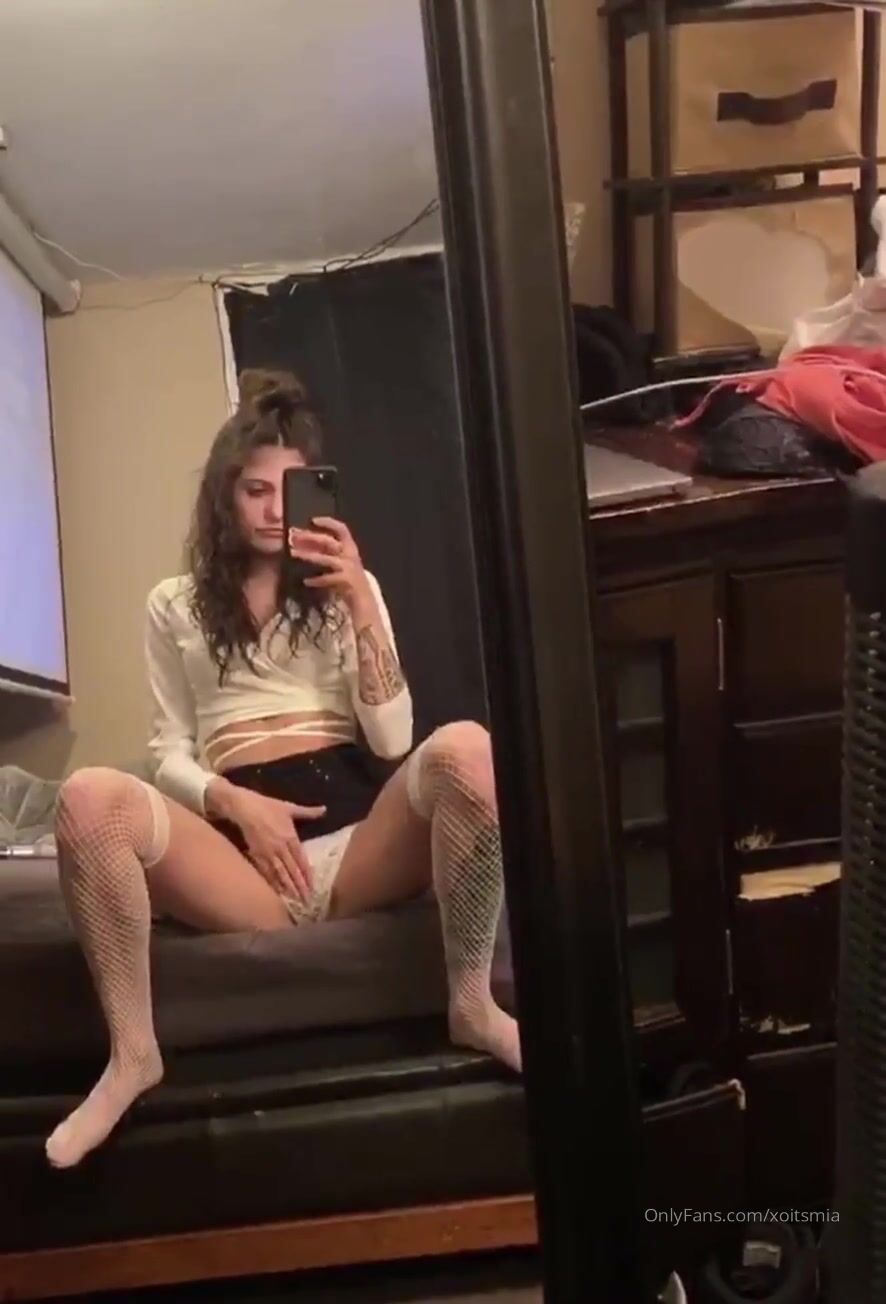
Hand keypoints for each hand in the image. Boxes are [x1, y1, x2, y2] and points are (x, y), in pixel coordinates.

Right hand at [215, 785, 325, 902]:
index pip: (302, 861)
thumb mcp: (289, 807)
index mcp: (291, 837)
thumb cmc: (267, 806)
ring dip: (288, 888)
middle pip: (292, 871)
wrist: (244, 807)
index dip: (307, 875)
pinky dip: (272, 882)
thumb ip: (308, 812)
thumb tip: (324, 809)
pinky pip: (266, 872)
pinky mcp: (256, 855)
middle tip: (307, 900)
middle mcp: (281, 848)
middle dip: (300, 887)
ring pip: (280, 874)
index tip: (313, 887)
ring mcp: (268, 853)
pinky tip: (276, 892)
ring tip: (294, 900)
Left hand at [288, 517, 372, 607]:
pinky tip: (306, 581)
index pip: (341, 529)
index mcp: (350, 547)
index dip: (328, 522)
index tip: (312, 520)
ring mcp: (348, 568)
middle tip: (294, 538)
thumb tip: (301, 542)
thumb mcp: (339, 562)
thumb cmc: (348, 579)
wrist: (364, 599)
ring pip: (326, 559)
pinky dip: (316, 580)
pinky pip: (328, 578)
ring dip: (308, 556)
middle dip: (310, 538)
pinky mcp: (346, 581)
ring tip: (294, 554)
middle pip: (328, 541)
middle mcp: (350, 555)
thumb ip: (325, 552)